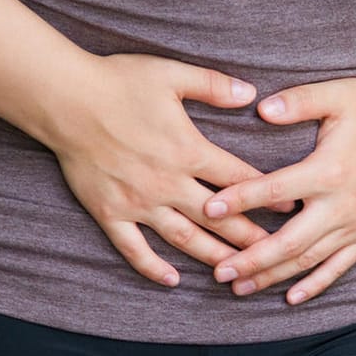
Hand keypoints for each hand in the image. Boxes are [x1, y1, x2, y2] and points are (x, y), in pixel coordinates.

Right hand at [43, 52, 298, 288]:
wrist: (65, 100)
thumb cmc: (118, 82)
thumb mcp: (171, 75)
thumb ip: (213, 86)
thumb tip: (252, 93)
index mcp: (188, 150)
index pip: (238, 179)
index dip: (267, 195)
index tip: (290, 209)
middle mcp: (167, 183)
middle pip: (219, 218)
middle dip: (250, 237)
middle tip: (277, 254)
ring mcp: (138, 202)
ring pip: (184, 239)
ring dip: (213, 257)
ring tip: (237, 272)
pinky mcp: (110, 213)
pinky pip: (134, 249)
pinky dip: (153, 268)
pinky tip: (172, 280)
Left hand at [199, 61, 355, 303]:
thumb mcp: (335, 94)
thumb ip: (298, 102)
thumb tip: (260, 108)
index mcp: (330, 170)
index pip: (276, 191)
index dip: (241, 200)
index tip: (209, 208)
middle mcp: (343, 204)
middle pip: (290, 241)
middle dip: (252, 259)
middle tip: (218, 270)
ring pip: (309, 259)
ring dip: (273, 276)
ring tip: (239, 287)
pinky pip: (339, 266)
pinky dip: (315, 284)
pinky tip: (291, 298)